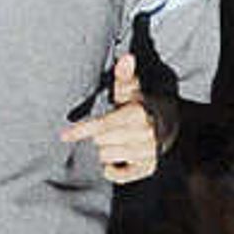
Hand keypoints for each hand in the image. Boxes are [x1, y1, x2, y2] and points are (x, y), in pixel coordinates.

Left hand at [65, 51, 164, 181]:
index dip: (82, 130)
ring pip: (106, 157)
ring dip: (106, 150)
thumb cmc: (140, 105)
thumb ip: (125, 75)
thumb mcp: (132, 90)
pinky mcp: (148, 168)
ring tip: (117, 140)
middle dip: (100, 136)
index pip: (103, 125)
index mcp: (138, 113)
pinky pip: (117, 175)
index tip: (63, 135)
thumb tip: (126, 57)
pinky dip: (112, 169)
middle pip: (101, 142)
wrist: (170, 124)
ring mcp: (148, 153)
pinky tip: (118, 158)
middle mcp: (145, 134)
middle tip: (110, 129)